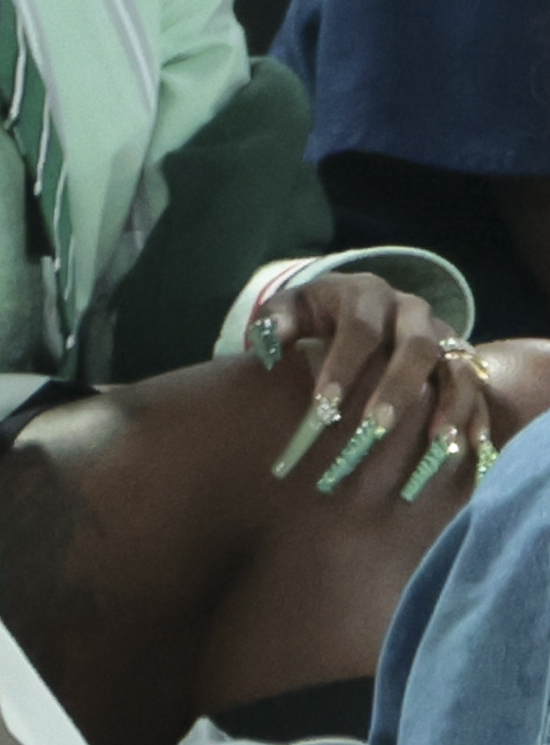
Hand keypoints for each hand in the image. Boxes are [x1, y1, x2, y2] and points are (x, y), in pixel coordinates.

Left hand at [258, 274, 495, 500]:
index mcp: (366, 294)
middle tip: (374, 429)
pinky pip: (478, 388)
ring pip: (456, 367)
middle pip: (415, 346)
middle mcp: (411, 311)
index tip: (323, 408)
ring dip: (447, 406)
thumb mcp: (292, 310)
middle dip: (396, 388)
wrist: (360, 309)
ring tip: (435, 445)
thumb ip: (276, 323)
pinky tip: (469, 450)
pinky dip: (476, 417)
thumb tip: (266, 343)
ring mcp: (444, 335)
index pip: (359, 328)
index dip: (342, 366)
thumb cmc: (318, 318)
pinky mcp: (463, 359)